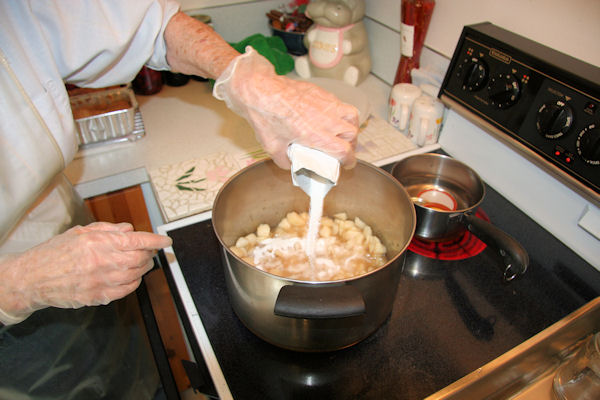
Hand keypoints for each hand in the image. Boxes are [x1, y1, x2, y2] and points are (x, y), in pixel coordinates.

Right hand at [0, 222, 171, 324]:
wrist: (32, 278)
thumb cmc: (54, 253)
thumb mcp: (80, 232)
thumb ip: (107, 229)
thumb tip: (129, 230)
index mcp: (97, 243)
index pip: (136, 241)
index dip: (155, 241)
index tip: (166, 241)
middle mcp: (101, 262)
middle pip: (139, 258)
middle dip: (150, 254)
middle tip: (151, 251)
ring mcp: (100, 281)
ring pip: (135, 275)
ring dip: (144, 268)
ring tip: (142, 262)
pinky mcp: (97, 297)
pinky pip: (126, 291)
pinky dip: (134, 283)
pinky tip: (132, 277)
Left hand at [213, 48, 358, 168]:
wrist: (260, 90)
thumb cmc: (265, 116)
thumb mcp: (272, 147)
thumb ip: (284, 160)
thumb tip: (290, 165)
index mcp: (315, 135)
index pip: (344, 150)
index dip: (349, 160)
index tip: (347, 164)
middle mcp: (325, 119)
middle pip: (352, 133)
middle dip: (351, 145)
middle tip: (344, 149)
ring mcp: (326, 103)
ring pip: (352, 116)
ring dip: (350, 127)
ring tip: (343, 132)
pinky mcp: (322, 93)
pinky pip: (340, 103)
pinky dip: (341, 113)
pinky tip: (330, 117)